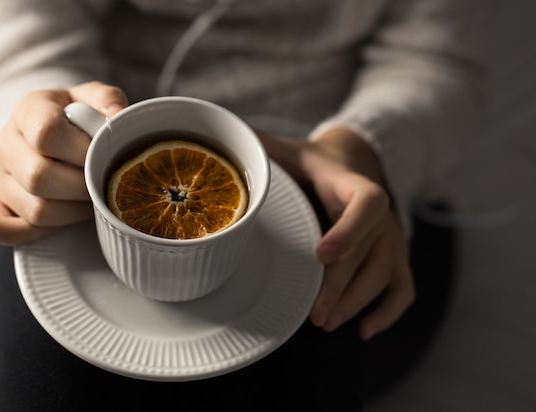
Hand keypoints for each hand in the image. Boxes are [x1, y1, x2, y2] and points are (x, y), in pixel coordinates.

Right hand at [0, 81, 127, 244]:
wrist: (47, 132)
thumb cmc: (76, 119)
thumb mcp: (92, 100)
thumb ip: (107, 100)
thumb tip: (117, 114)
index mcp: (28, 110)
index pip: (47, 132)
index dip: (82, 152)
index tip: (103, 157)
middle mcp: (4, 143)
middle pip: (39, 177)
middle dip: (81, 188)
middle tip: (101, 186)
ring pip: (33, 210)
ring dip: (71, 213)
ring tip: (88, 201)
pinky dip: (33, 233)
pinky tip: (58, 221)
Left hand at [257, 128, 414, 339]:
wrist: (355, 162)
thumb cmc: (317, 163)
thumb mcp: (293, 150)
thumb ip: (265, 147)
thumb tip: (231, 137)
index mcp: (356, 186)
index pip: (368, 206)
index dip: (349, 231)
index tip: (321, 254)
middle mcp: (382, 216)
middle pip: (368, 254)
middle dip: (341, 286)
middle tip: (315, 314)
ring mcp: (391, 239)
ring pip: (384, 276)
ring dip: (357, 303)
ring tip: (327, 322)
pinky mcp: (394, 256)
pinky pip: (402, 288)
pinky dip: (388, 312)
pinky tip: (363, 331)